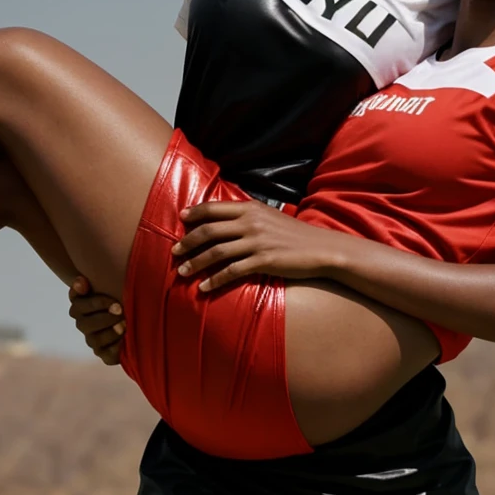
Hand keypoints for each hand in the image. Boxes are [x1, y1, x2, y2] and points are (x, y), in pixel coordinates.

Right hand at [68, 276, 124, 366]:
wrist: (135, 310)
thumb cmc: (118, 293)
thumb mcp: (105, 285)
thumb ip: (90, 283)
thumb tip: (81, 281)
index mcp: (79, 306)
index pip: (79, 305)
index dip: (96, 303)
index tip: (114, 301)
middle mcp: (83, 324)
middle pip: (85, 324)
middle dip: (105, 318)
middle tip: (121, 311)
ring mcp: (93, 340)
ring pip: (94, 340)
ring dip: (110, 332)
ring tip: (125, 324)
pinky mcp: (105, 354)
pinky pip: (107, 356)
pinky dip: (117, 348)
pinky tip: (127, 340)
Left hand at [173, 201, 338, 291]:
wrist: (320, 248)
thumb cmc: (294, 234)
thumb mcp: (269, 217)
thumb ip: (248, 216)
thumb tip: (226, 221)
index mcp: (250, 208)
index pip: (214, 208)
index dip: (194, 214)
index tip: (181, 220)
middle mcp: (250, 222)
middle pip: (209, 231)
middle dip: (187, 242)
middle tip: (173, 252)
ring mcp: (256, 242)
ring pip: (216, 252)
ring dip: (195, 263)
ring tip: (182, 272)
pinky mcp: (263, 261)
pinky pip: (231, 272)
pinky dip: (214, 280)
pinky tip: (204, 287)